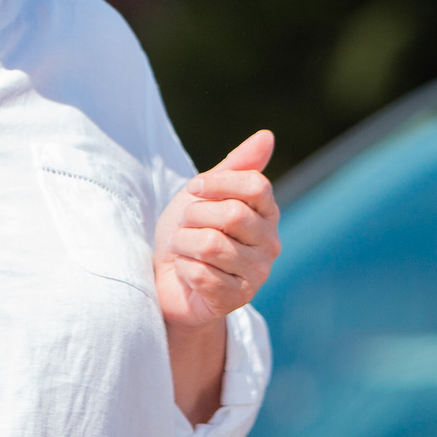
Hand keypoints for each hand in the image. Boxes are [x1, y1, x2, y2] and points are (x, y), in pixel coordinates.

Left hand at [155, 129, 280, 332]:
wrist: (167, 280)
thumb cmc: (188, 232)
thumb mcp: (206, 194)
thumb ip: (236, 166)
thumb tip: (267, 135)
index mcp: (267, 214)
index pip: (256, 186)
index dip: (218, 183)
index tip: (194, 189)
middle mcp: (270, 244)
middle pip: (232, 215)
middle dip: (194, 216)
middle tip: (185, 226)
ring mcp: (256, 274)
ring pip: (211, 245)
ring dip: (183, 244)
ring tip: (182, 249)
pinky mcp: (235, 300)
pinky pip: (201, 274)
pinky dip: (183, 269)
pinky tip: (186, 272)